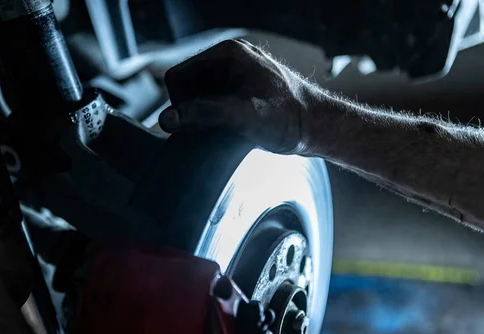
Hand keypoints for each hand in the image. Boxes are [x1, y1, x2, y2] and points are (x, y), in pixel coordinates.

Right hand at [158, 39, 310, 153]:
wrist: (318, 127)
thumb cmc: (287, 118)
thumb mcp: (242, 116)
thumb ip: (203, 114)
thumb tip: (165, 119)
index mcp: (227, 53)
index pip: (177, 77)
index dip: (179, 104)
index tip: (195, 125)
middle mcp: (230, 58)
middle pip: (186, 87)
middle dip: (192, 110)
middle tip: (212, 130)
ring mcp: (236, 73)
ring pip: (198, 96)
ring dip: (203, 116)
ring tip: (225, 130)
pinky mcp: (242, 88)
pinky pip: (213, 101)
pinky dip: (213, 117)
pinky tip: (230, 130)